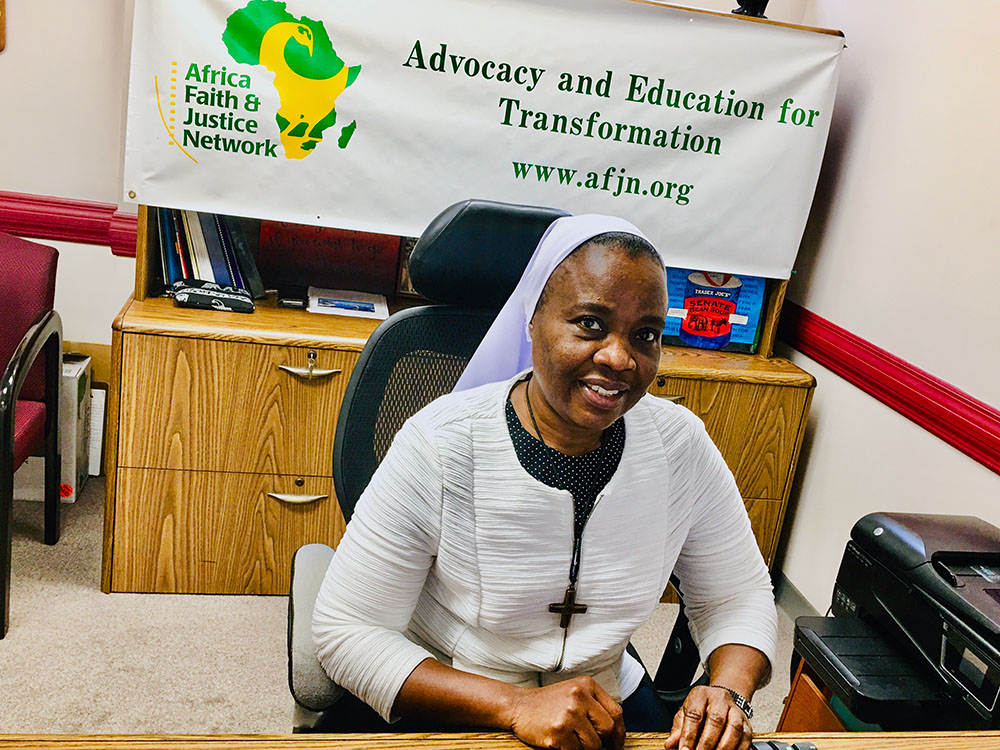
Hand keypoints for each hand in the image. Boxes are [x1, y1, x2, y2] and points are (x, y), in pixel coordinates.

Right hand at [508, 676, 624, 749]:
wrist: (518, 706)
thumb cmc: (548, 702)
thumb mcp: (574, 692)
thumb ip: (595, 704)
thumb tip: (616, 731)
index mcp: (586, 685)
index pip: (616, 712)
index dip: (620, 731)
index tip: (617, 742)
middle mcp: (579, 698)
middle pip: (608, 729)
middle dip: (602, 741)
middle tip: (591, 742)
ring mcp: (568, 716)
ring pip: (593, 744)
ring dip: (584, 747)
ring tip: (570, 736)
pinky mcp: (558, 733)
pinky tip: (559, 740)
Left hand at [664, 685, 752, 749]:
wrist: (721, 699)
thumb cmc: (701, 708)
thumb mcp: (685, 713)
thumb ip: (678, 729)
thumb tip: (670, 744)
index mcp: (701, 695)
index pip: (694, 715)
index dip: (689, 735)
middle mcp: (720, 699)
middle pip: (715, 720)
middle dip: (706, 743)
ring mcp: (735, 711)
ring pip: (734, 728)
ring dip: (724, 747)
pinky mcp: (747, 723)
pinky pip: (746, 738)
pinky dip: (738, 749)